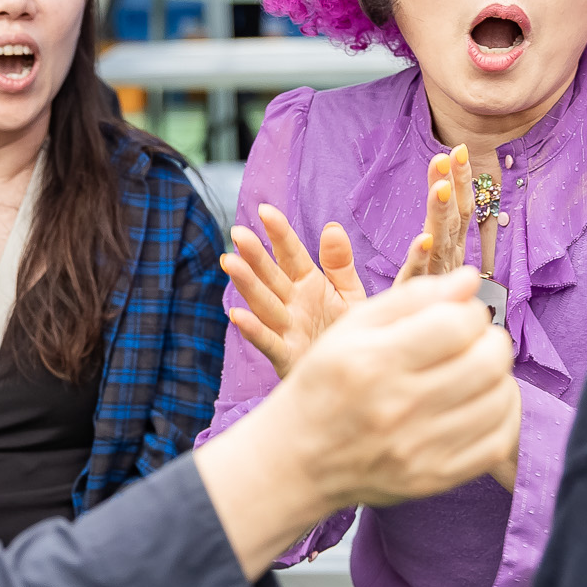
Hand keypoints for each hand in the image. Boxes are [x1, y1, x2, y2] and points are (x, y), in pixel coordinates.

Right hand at [222, 205, 367, 379]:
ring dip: (247, 285)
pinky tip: (237, 316)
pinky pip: (268, 341)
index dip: (279, 233)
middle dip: (255, 254)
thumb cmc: (345, 333)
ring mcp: (286, 328)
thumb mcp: (349, 294)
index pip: (291, 254)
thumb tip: (332, 227)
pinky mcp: (286, 356)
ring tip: (230, 263)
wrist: (355, 375)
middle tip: (238, 232)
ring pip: (263, 303)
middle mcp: (291, 303)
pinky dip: (253, 330)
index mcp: (307, 284)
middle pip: (270, 275)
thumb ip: (339, 264)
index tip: (266, 211)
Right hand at [277, 268, 519, 508]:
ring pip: (500, 400)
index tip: (460, 316)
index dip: (470, 311)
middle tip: (475, 341)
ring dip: (499, 376)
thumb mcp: (352, 327)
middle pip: (488, 362)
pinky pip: (499, 442)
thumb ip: (412, 297)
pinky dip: (501, 414)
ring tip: (475, 371)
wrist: (299, 458)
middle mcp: (398, 407)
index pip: (458, 324)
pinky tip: (481, 402)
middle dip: (492, 340)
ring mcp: (419, 449)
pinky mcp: (435, 478)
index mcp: (375, 361)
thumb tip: (468, 278)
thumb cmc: (326, 384)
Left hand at [400, 147, 474, 280]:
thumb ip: (439, 225)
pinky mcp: (415, 292)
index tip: (459, 150)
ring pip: (441, 242)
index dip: (462, 180)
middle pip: (454, 219)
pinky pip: (418, 274)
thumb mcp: (434, 256)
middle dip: (453, 187)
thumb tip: (443, 184)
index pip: (462, 208)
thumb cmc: (426, 290)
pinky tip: (422, 239)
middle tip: (445, 157)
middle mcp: (449, 257)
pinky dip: (421, 256)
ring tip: (439, 188)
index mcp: (453, 245)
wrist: (416, 344)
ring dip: (441, 213)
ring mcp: (435, 275)